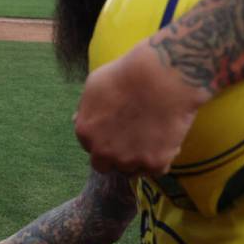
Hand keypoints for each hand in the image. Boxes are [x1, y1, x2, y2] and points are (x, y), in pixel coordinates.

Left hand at [73, 40, 208, 176]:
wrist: (162, 76)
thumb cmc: (127, 74)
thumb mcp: (94, 85)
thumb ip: (84, 109)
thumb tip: (76, 120)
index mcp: (85, 133)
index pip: (92, 148)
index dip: (106, 140)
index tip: (119, 130)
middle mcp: (103, 152)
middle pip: (107, 165)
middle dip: (117, 156)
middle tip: (134, 140)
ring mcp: (128, 160)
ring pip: (132, 169)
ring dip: (139, 158)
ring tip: (153, 137)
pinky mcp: (154, 163)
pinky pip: (157, 169)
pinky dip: (162, 158)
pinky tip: (167, 141)